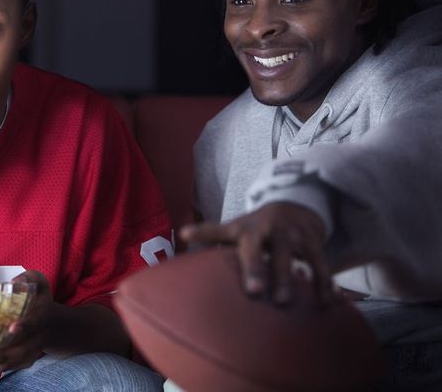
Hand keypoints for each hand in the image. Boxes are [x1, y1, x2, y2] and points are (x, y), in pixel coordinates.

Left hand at [0, 270, 53, 374]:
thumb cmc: (42, 302)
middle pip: (21, 352)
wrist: (55, 327)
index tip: (13, 328)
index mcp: (42, 317)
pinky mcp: (19, 360)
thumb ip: (30, 279)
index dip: (25, 326)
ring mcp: (29, 352)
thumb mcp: (41, 284)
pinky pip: (2, 367)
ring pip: (11, 364)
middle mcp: (36, 338)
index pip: (35, 322)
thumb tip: (13, 282)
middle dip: (2, 357)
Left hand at [180, 202, 332, 303]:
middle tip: (255, 292)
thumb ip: (210, 233)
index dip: (221, 246)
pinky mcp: (314, 243)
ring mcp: (294, 236)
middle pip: (264, 250)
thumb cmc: (255, 226)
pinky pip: (320, 263)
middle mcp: (270, 230)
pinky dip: (324, 283)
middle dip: (260, 270)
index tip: (216, 261)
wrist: (293, 205)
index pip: (230, 238)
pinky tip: (326, 303)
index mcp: (246, 229)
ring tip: (288, 303)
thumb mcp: (233, 226)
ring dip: (293, 279)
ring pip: (295, 256)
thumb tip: (181, 234)